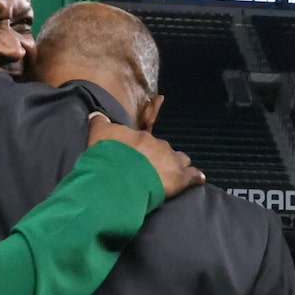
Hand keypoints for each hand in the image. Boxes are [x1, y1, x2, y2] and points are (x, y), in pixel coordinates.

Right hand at [87, 113, 204, 198]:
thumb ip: (99, 123)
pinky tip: (198, 180)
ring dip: (178, 165)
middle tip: (152, 168)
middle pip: (164, 149)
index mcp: (141, 136)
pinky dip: (195, 178)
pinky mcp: (180, 178)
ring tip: (174, 173)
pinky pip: (193, 176)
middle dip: (160, 156)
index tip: (139, 151)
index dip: (143, 145)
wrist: (121, 178)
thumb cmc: (109, 157)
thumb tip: (97, 114)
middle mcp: (158, 145)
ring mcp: (171, 161)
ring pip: (181, 159)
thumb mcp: (98, 135)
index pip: (146, 135)